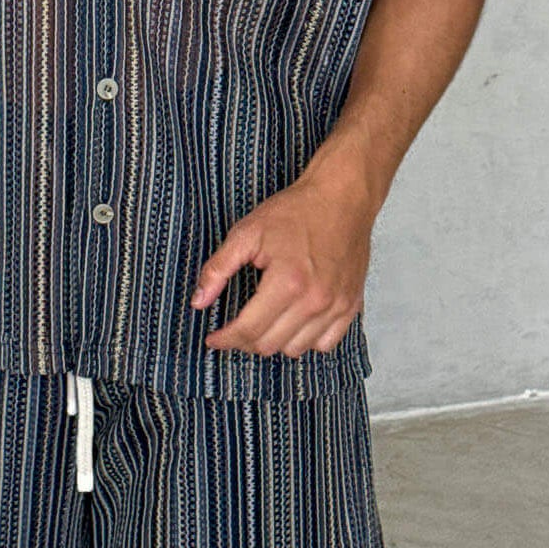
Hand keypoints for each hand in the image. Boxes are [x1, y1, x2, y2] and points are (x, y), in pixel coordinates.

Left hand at [190, 168, 377, 358]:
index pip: (248, 330)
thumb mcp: (247, 232)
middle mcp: (315, 300)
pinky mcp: (350, 305)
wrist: (342, 198)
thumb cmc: (295, 211)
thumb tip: (198, 302)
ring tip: (263, 323)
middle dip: (244, 341)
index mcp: (287, 282)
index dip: (225, 339)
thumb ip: (218, 268)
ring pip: (296, 349)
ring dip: (274, 342)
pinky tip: (293, 323)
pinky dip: (305, 341)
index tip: (214, 338)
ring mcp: (336, 306)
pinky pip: (325, 344)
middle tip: (233, 329)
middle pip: (270, 345)